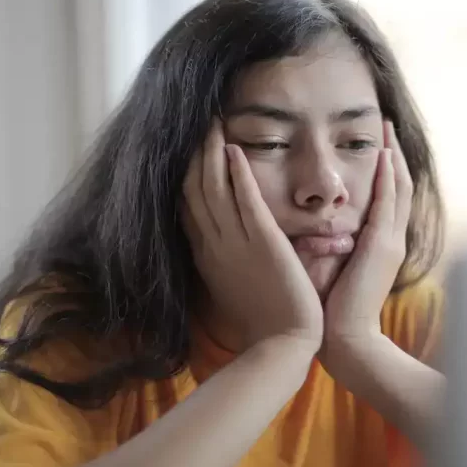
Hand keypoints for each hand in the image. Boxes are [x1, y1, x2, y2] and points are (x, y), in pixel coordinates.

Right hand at [182, 120, 323, 351]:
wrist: (282, 343)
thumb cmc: (261, 315)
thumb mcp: (229, 282)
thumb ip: (220, 255)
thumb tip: (214, 233)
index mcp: (206, 253)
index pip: (187, 205)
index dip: (184, 174)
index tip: (186, 150)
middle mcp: (214, 243)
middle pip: (195, 189)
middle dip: (194, 154)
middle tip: (198, 124)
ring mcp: (236, 242)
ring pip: (214, 189)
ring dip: (211, 153)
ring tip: (213, 123)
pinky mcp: (264, 242)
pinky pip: (246, 201)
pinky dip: (238, 173)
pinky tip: (234, 149)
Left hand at [321, 121, 411, 348]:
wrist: (347, 339)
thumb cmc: (333, 306)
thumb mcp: (336, 266)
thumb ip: (332, 242)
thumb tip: (312, 224)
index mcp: (378, 242)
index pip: (386, 196)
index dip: (384, 169)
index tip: (375, 144)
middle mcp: (390, 237)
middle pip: (397, 185)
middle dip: (392, 154)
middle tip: (384, 125)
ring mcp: (389, 241)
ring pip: (398, 188)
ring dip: (393, 157)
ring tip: (386, 129)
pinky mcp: (381, 247)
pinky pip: (388, 203)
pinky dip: (388, 177)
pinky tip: (384, 155)